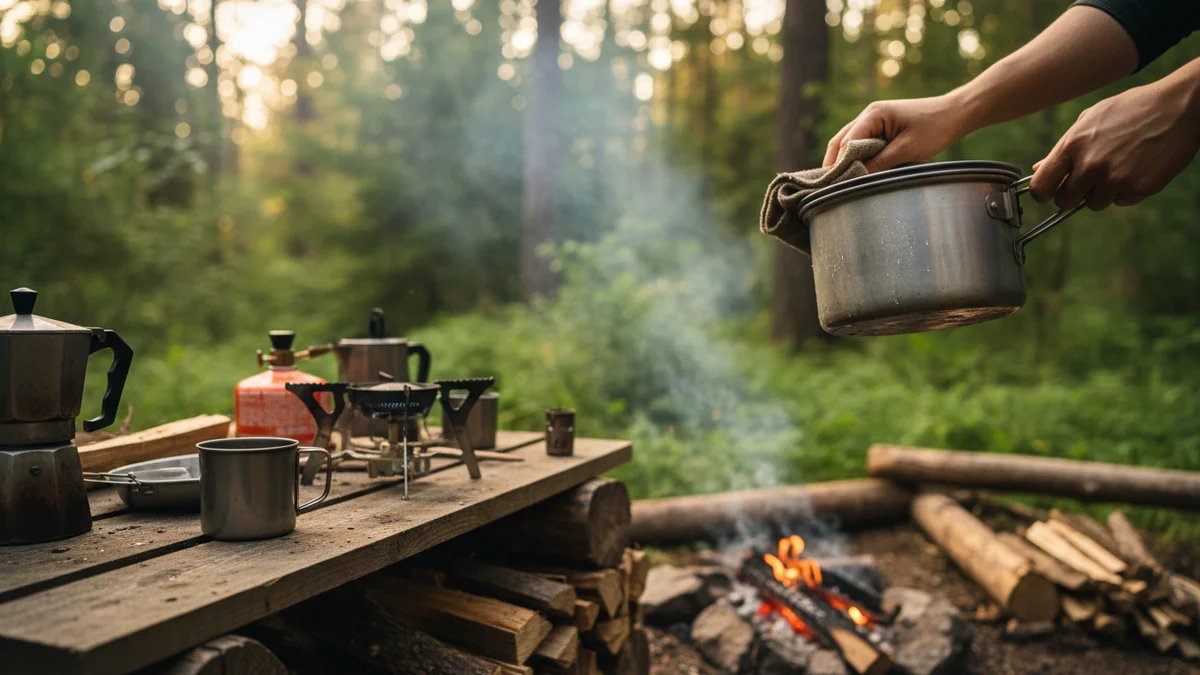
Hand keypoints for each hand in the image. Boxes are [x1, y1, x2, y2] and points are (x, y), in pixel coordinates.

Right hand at [822, 94, 974, 171]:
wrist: (955, 113)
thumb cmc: (935, 128)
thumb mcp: (906, 150)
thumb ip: (879, 163)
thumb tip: (855, 179)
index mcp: (873, 114)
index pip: (846, 142)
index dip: (838, 164)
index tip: (833, 185)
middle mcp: (868, 114)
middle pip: (840, 141)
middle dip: (833, 163)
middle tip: (826, 187)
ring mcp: (873, 119)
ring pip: (848, 142)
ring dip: (842, 160)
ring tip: (836, 182)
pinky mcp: (880, 126)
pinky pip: (860, 143)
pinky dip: (854, 157)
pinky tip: (853, 171)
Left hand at [1030, 69, 1199, 210]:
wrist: (1179, 107)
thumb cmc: (1132, 109)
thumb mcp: (1091, 119)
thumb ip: (1063, 148)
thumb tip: (1038, 168)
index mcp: (1072, 145)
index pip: (1040, 187)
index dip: (1044, 193)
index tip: (1051, 191)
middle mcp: (1090, 165)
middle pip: (1064, 202)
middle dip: (1073, 194)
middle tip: (1088, 180)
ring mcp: (1114, 179)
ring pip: (1094, 204)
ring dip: (1102, 192)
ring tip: (1119, 166)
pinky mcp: (1137, 188)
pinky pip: (1121, 201)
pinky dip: (1126, 191)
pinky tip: (1137, 168)